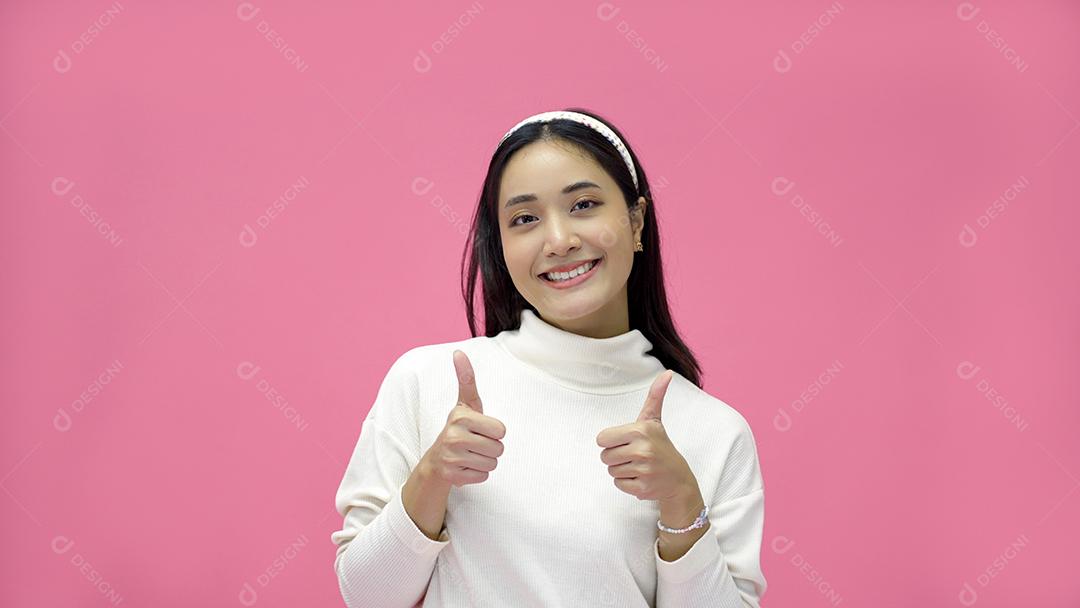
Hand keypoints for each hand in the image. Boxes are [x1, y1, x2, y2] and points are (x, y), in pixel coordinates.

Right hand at [421, 350, 506, 487]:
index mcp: (461, 416)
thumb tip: (458, 352)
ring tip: (469, 455)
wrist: (437, 460)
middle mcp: (453, 435)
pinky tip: (465, 466)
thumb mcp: (465, 404)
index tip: (479, 428)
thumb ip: (466, 379)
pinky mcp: (452, 476)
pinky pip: (483, 476)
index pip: (501, 430)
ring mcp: (451, 457)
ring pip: (492, 464)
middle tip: (475, 444)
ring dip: (485, 461)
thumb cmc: (459, 428)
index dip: (494, 431)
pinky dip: (477, 474)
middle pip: (499, 448)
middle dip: (491, 448)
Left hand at [596, 370, 696, 501]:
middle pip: (604, 456)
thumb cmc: (661, 446)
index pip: (601, 439)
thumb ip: (655, 396)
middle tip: (634, 455)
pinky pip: (618, 484)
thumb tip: (667, 373)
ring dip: (622, 470)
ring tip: (639, 466)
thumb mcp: (654, 420)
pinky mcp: (642, 487)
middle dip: (616, 457)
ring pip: (611, 471)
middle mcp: (642, 449)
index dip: (611, 442)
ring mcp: (643, 470)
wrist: (679, 479)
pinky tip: (641, 478)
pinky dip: (627, 483)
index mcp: (640, 430)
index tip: (627, 442)